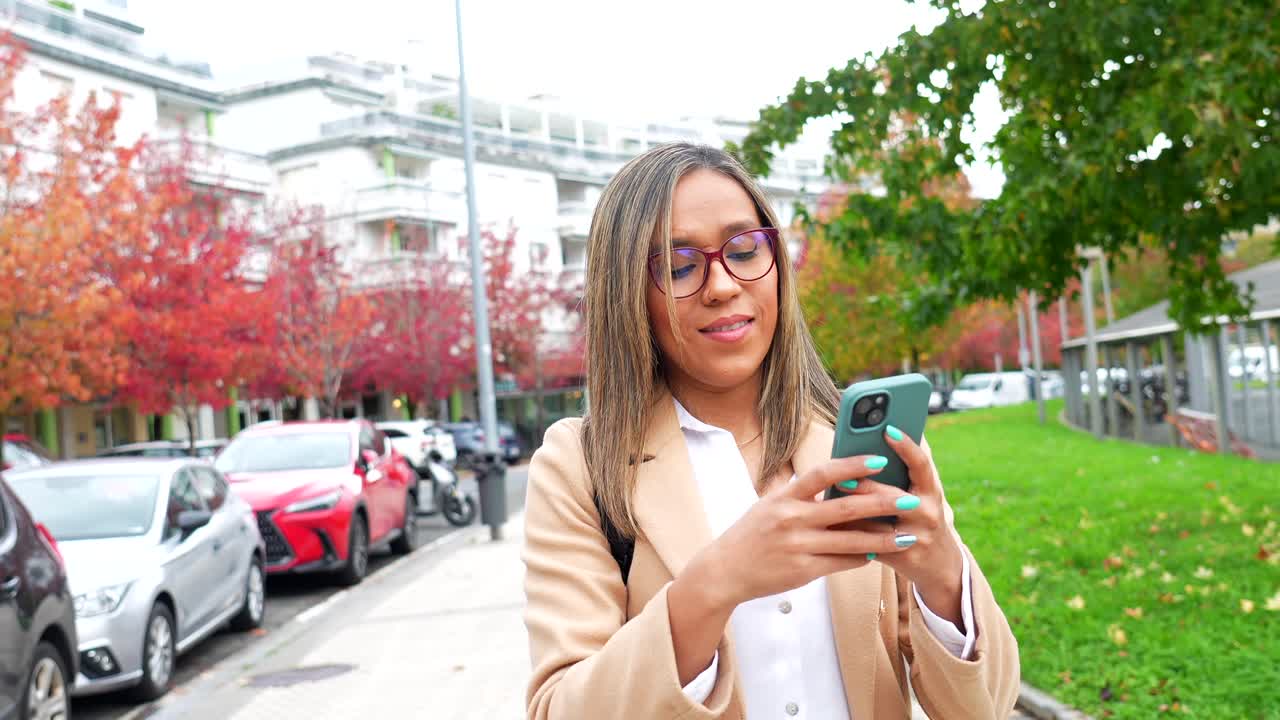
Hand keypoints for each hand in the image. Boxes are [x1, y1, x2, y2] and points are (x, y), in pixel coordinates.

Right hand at [688, 454, 920, 611]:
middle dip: (882, 503)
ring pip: (851, 541)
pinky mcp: (802, 571)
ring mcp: (798, 546)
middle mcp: (791, 519)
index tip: (879, 460)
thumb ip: (798, 492)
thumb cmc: (751, 534)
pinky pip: (840, 563)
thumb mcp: (768, 505)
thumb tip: (832, 475)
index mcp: (784, 497)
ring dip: (883, 538)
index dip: (852, 465)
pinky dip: (862, 558)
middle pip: (845, 507)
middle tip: (909, 499)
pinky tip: (879, 554)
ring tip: (908, 535)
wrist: (724, 571)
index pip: (822, 473)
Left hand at [841, 428, 966, 624]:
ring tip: (828, 500)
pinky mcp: (903, 559)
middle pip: (892, 496)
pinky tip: (830, 526)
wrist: (940, 566)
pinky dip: (850, 534)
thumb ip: (901, 478)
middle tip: (840, 478)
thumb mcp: (921, 498)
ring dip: (851, 512)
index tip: (887, 429)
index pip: (921, 465)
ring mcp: (916, 537)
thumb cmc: (921, 520)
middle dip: (865, 487)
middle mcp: (927, 513)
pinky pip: (870, 544)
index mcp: (931, 492)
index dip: (906, 446)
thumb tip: (868, 450)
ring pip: (877, 523)